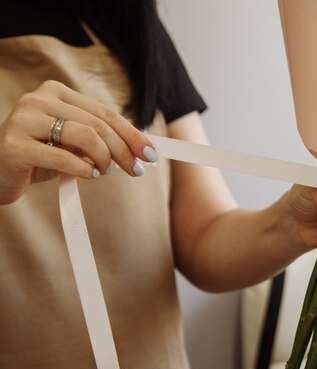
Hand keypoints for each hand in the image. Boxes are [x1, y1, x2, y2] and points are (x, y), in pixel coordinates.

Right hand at [0, 80, 157, 204]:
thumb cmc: (40, 156)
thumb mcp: (73, 144)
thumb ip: (100, 140)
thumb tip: (141, 149)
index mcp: (57, 93)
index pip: (106, 113)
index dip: (133, 134)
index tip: (151, 154)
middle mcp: (39, 100)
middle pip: (98, 125)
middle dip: (124, 150)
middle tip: (136, 170)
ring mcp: (24, 120)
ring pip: (84, 136)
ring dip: (104, 158)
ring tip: (105, 171)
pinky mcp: (14, 146)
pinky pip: (61, 157)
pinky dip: (83, 169)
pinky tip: (90, 175)